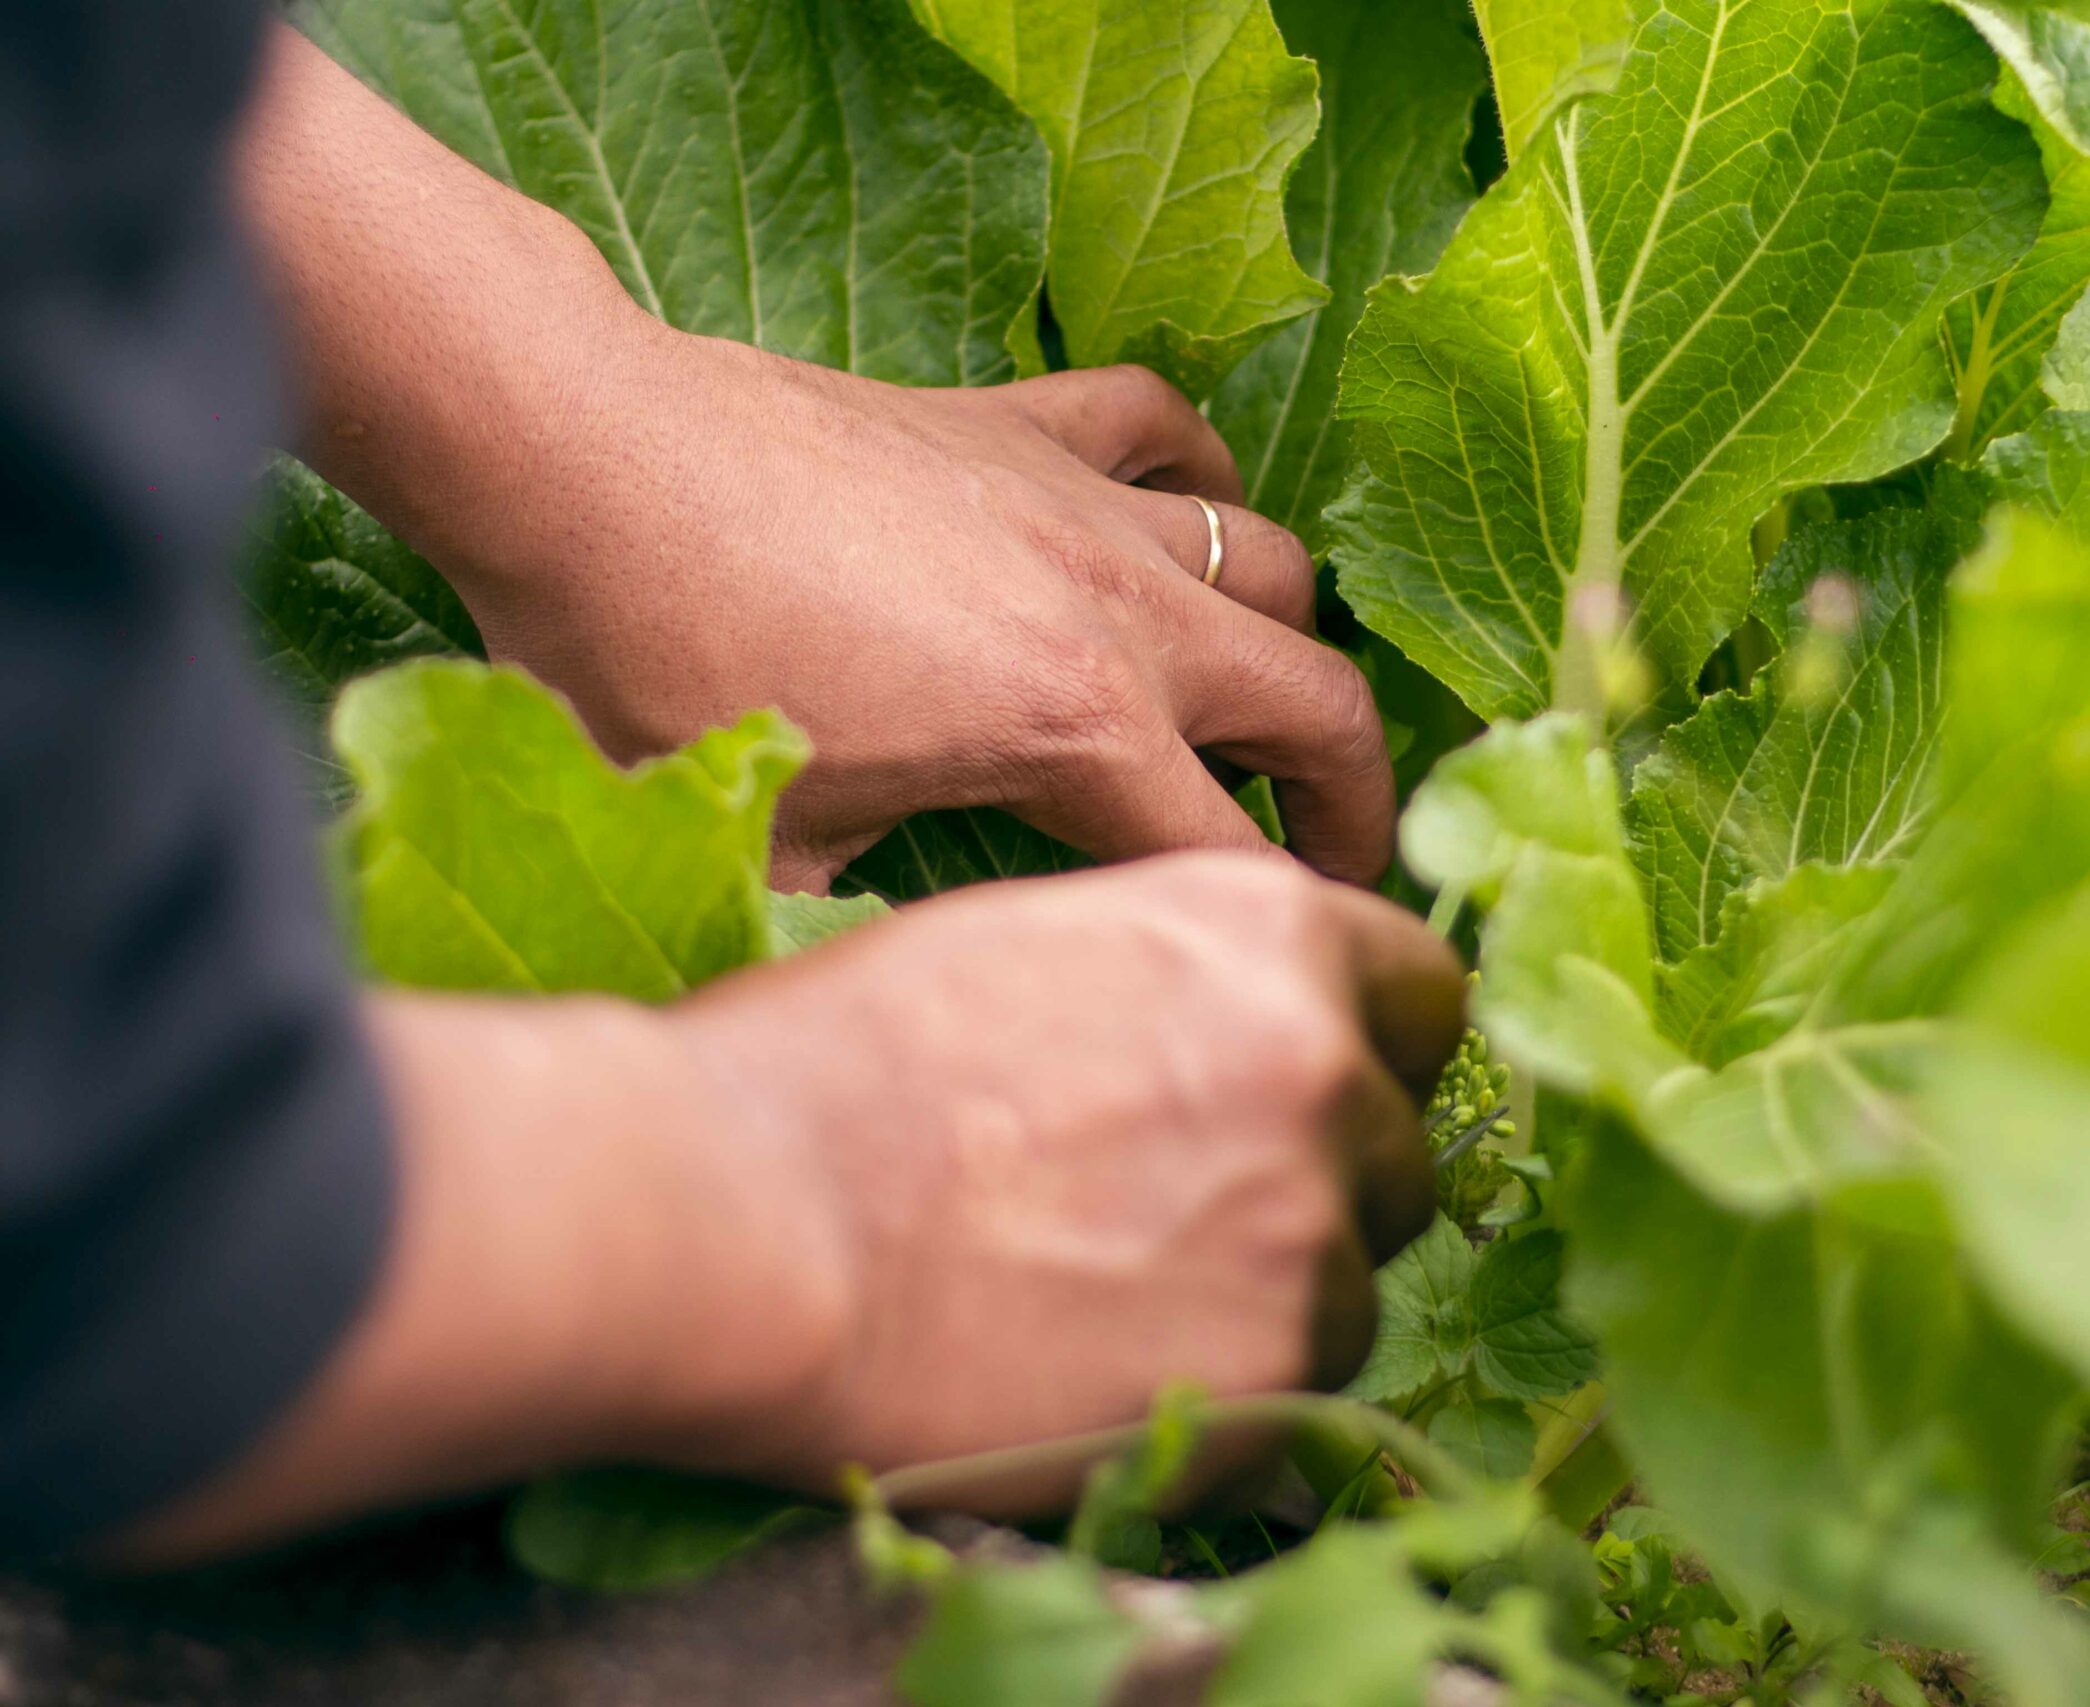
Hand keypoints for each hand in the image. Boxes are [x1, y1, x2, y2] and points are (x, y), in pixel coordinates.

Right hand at [117, 855, 1461, 1558]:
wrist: (744, 1214)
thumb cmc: (838, 1062)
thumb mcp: (1040, 944)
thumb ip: (1182, 980)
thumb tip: (1232, 1028)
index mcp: (1266, 928)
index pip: (1421, 991)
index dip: (1365, 1046)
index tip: (1308, 1094)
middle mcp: (1319, 1061)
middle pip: (1395, 1142)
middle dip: (1322, 1178)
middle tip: (1189, 1215)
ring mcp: (1308, 1223)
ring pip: (1362, 1278)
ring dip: (1280, 1295)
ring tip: (1125, 1302)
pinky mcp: (1272, 1373)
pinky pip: (1309, 1392)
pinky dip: (1237, 1392)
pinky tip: (1110, 1369)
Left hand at [237, 31, 1395, 894]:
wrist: (575, 460)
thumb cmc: (652, 663)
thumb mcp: (771, 850)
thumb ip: (877, 920)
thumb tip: (902, 975)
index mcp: (1070, 729)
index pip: (1231, 860)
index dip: (1280, 938)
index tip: (1285, 985)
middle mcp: (1115, 609)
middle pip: (1321, 702)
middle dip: (1358, 797)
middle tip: (1337, 862)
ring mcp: (1076, 499)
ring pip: (1271, 559)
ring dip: (1290, 643)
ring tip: (1261, 706)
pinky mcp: (1014, 419)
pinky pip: (1162, 421)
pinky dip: (1195, 468)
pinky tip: (1178, 511)